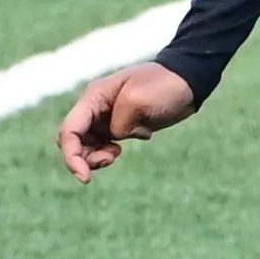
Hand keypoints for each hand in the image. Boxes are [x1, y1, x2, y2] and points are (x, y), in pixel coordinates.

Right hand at [57, 61, 196, 182]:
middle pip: (74, 140)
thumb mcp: (138, 101)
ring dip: (97, 156)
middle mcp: (96, 107)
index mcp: (95, 97)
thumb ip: (119, 124)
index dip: (71, 156)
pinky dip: (110, 150)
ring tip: (117, 154)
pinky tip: (133, 141)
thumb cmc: (164, 85)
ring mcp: (107, 116)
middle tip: (111, 158)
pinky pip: (104, 144)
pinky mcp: (121, 125)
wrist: (189, 81)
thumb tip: (114, 137)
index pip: (70, 130)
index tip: (86, 177)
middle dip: (85, 158)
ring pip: (87, 145)